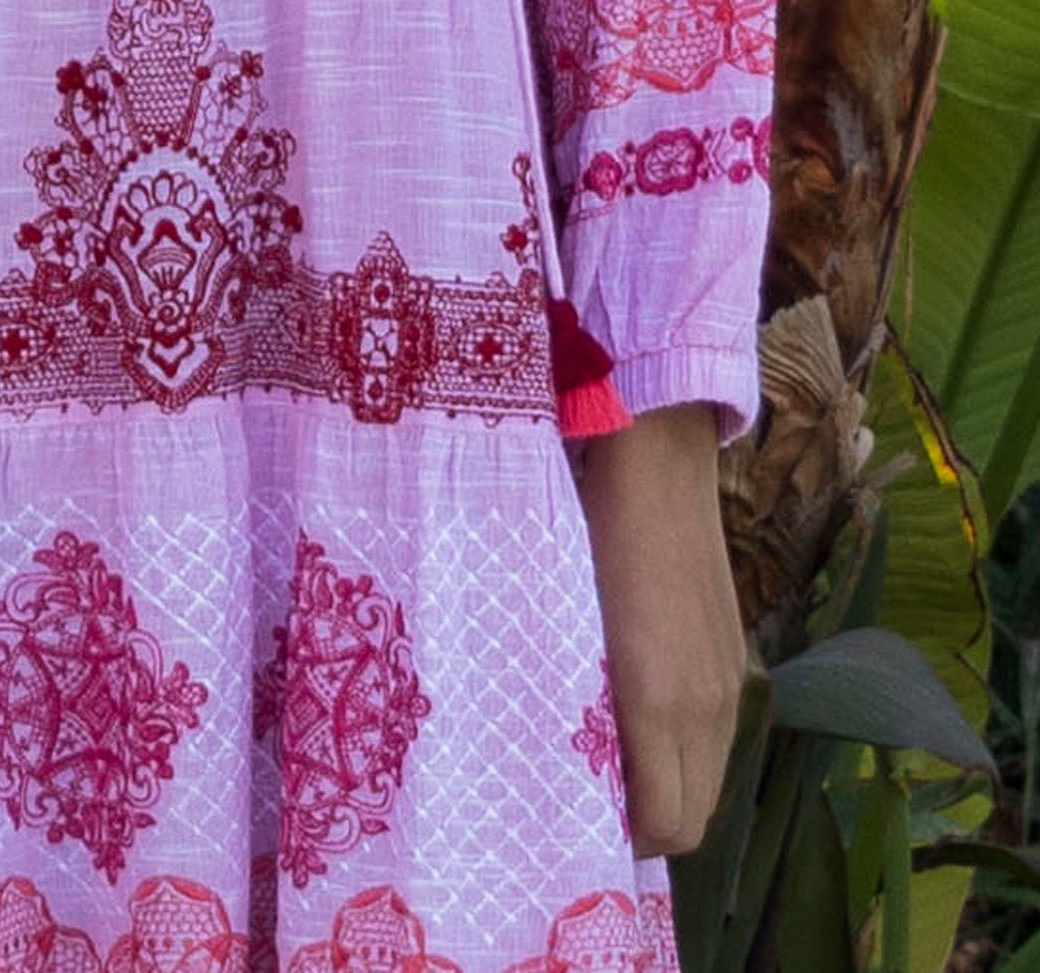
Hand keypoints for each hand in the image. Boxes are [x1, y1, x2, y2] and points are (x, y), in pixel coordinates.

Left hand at [575, 403, 746, 859]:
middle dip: (650, 828)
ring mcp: (730, 680)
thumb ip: (576, 694)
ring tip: (612, 765)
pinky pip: (719, 737)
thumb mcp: (570, 619)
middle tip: (590, 806)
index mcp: (659, 700)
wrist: (658, 461)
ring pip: (710, 780)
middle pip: (696, 818)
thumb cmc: (590, 532)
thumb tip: (567, 755)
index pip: (667, 824)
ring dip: (671, 790)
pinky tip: (644, 721)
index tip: (577, 826)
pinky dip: (688, 752)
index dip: (626, 841)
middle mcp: (708, 704)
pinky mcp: (736, 656)